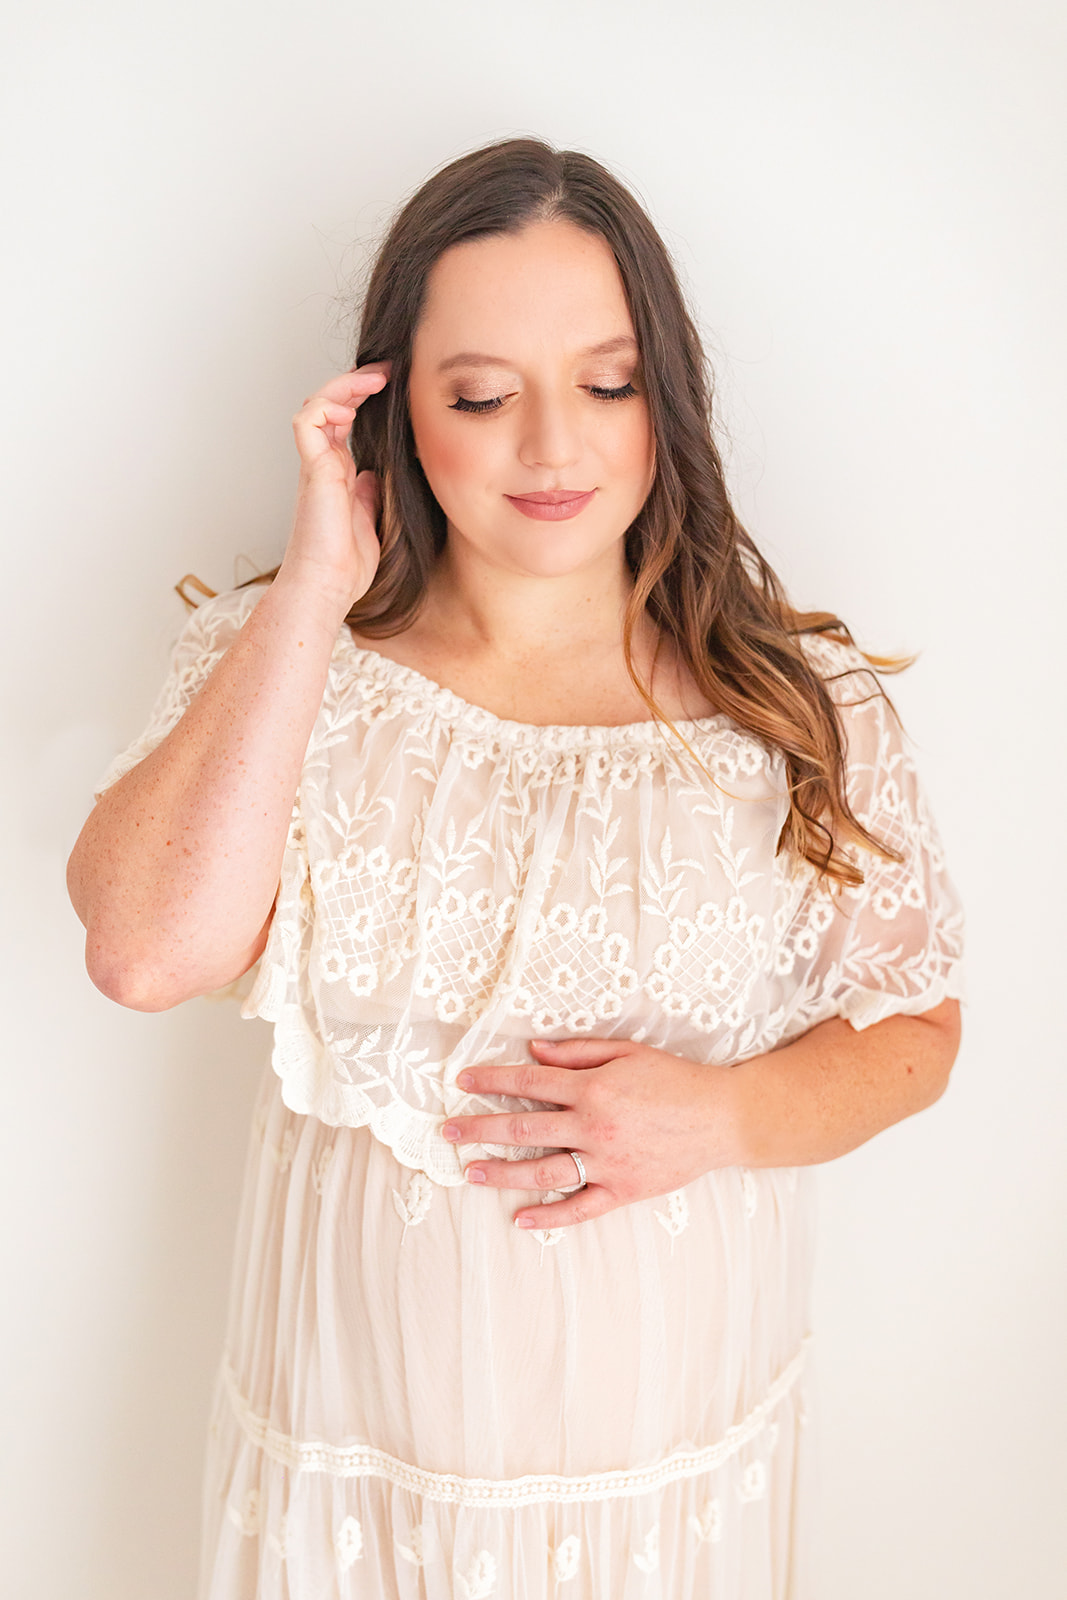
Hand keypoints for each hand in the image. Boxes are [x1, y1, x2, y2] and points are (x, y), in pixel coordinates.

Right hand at [281, 363, 390, 610]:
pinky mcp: (313, 469)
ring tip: (374, 379)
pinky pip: (308, 420)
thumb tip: (376, 475)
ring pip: (316, 404)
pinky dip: (326, 404)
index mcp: (338, 474)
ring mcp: (316, 465)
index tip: (392, 385)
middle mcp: (324, 464)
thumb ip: (371, 494)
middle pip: (330, 405)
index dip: (362, 398)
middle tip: (387, 370)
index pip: (344, 421)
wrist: (329, 586)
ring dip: (344, 385)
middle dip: (356, 381)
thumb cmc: (347, 565)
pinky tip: (350, 408)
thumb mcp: (372, 520)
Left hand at [442, 1036, 743, 1228]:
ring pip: (542, 1170)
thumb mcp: (626, 1052)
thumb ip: (577, 1052)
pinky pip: (579, 1208)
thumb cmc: (674, 1079)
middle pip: (524, 1126)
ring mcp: (607, 1162)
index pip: (529, 1082)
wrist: (721, 1117)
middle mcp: (594, 1126)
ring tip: (471, 1171)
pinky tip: (520, 1217)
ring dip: (502, 1171)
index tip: (463, 1082)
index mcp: (593, 1087)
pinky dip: (549, 1216)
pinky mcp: (623, 1190)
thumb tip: (534, 1050)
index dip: (492, 1080)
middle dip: (481, 1127)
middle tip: (448, 1132)